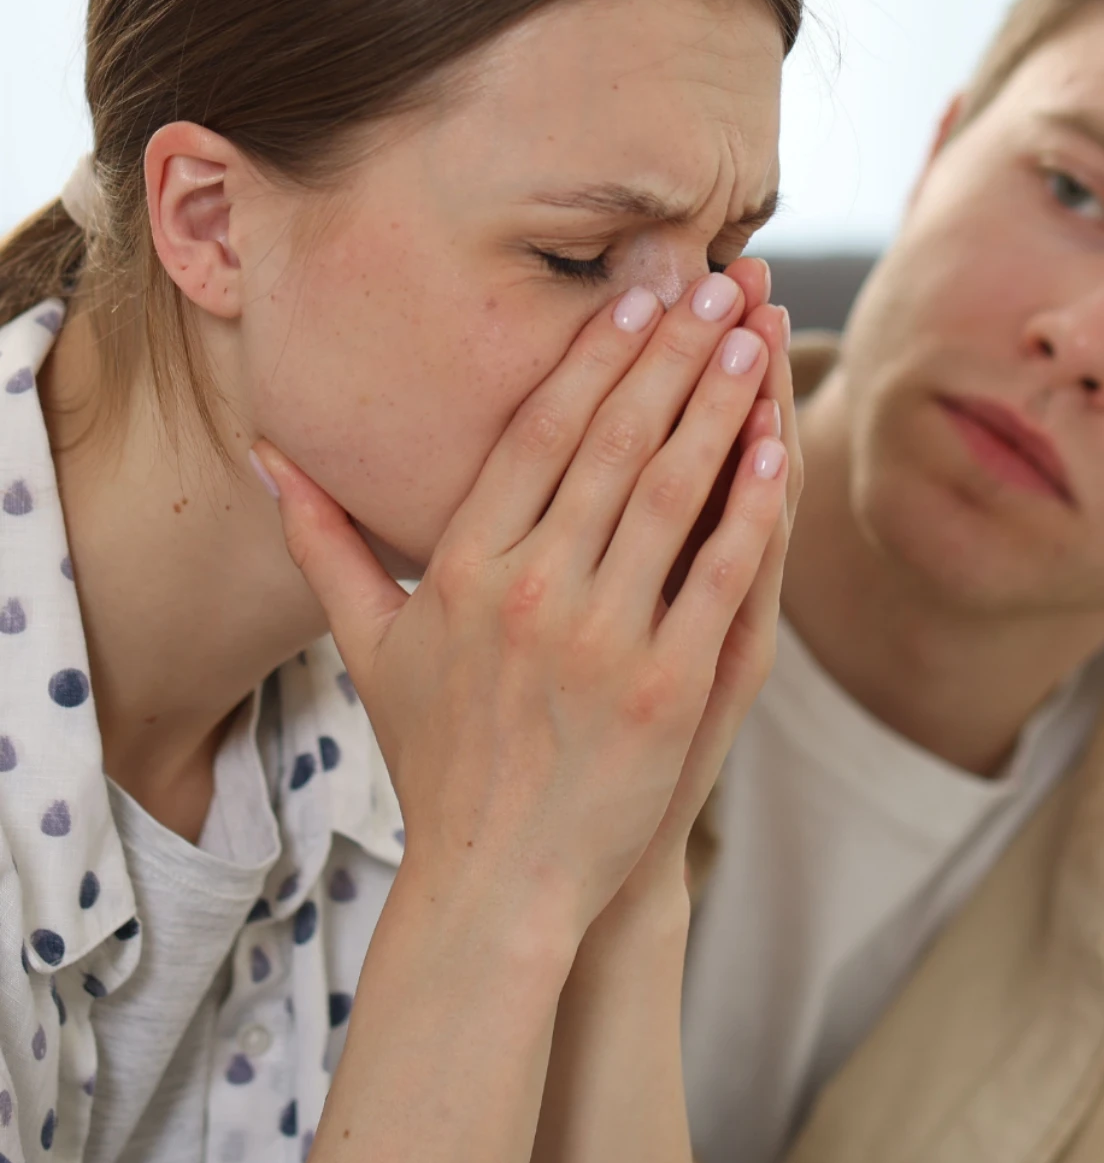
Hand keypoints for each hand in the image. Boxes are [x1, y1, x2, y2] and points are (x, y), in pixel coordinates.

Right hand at [252, 272, 789, 943]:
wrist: (495, 884)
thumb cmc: (437, 760)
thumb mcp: (368, 649)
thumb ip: (324, 542)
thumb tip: (268, 452)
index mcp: (463, 566)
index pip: (538, 431)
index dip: (593, 354)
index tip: (637, 290)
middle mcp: (530, 589)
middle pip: (614, 441)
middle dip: (671, 350)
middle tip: (721, 278)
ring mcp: (602, 639)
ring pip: (671, 491)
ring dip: (718, 403)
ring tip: (754, 334)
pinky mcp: (665, 688)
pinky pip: (718, 574)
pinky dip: (750, 506)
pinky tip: (777, 445)